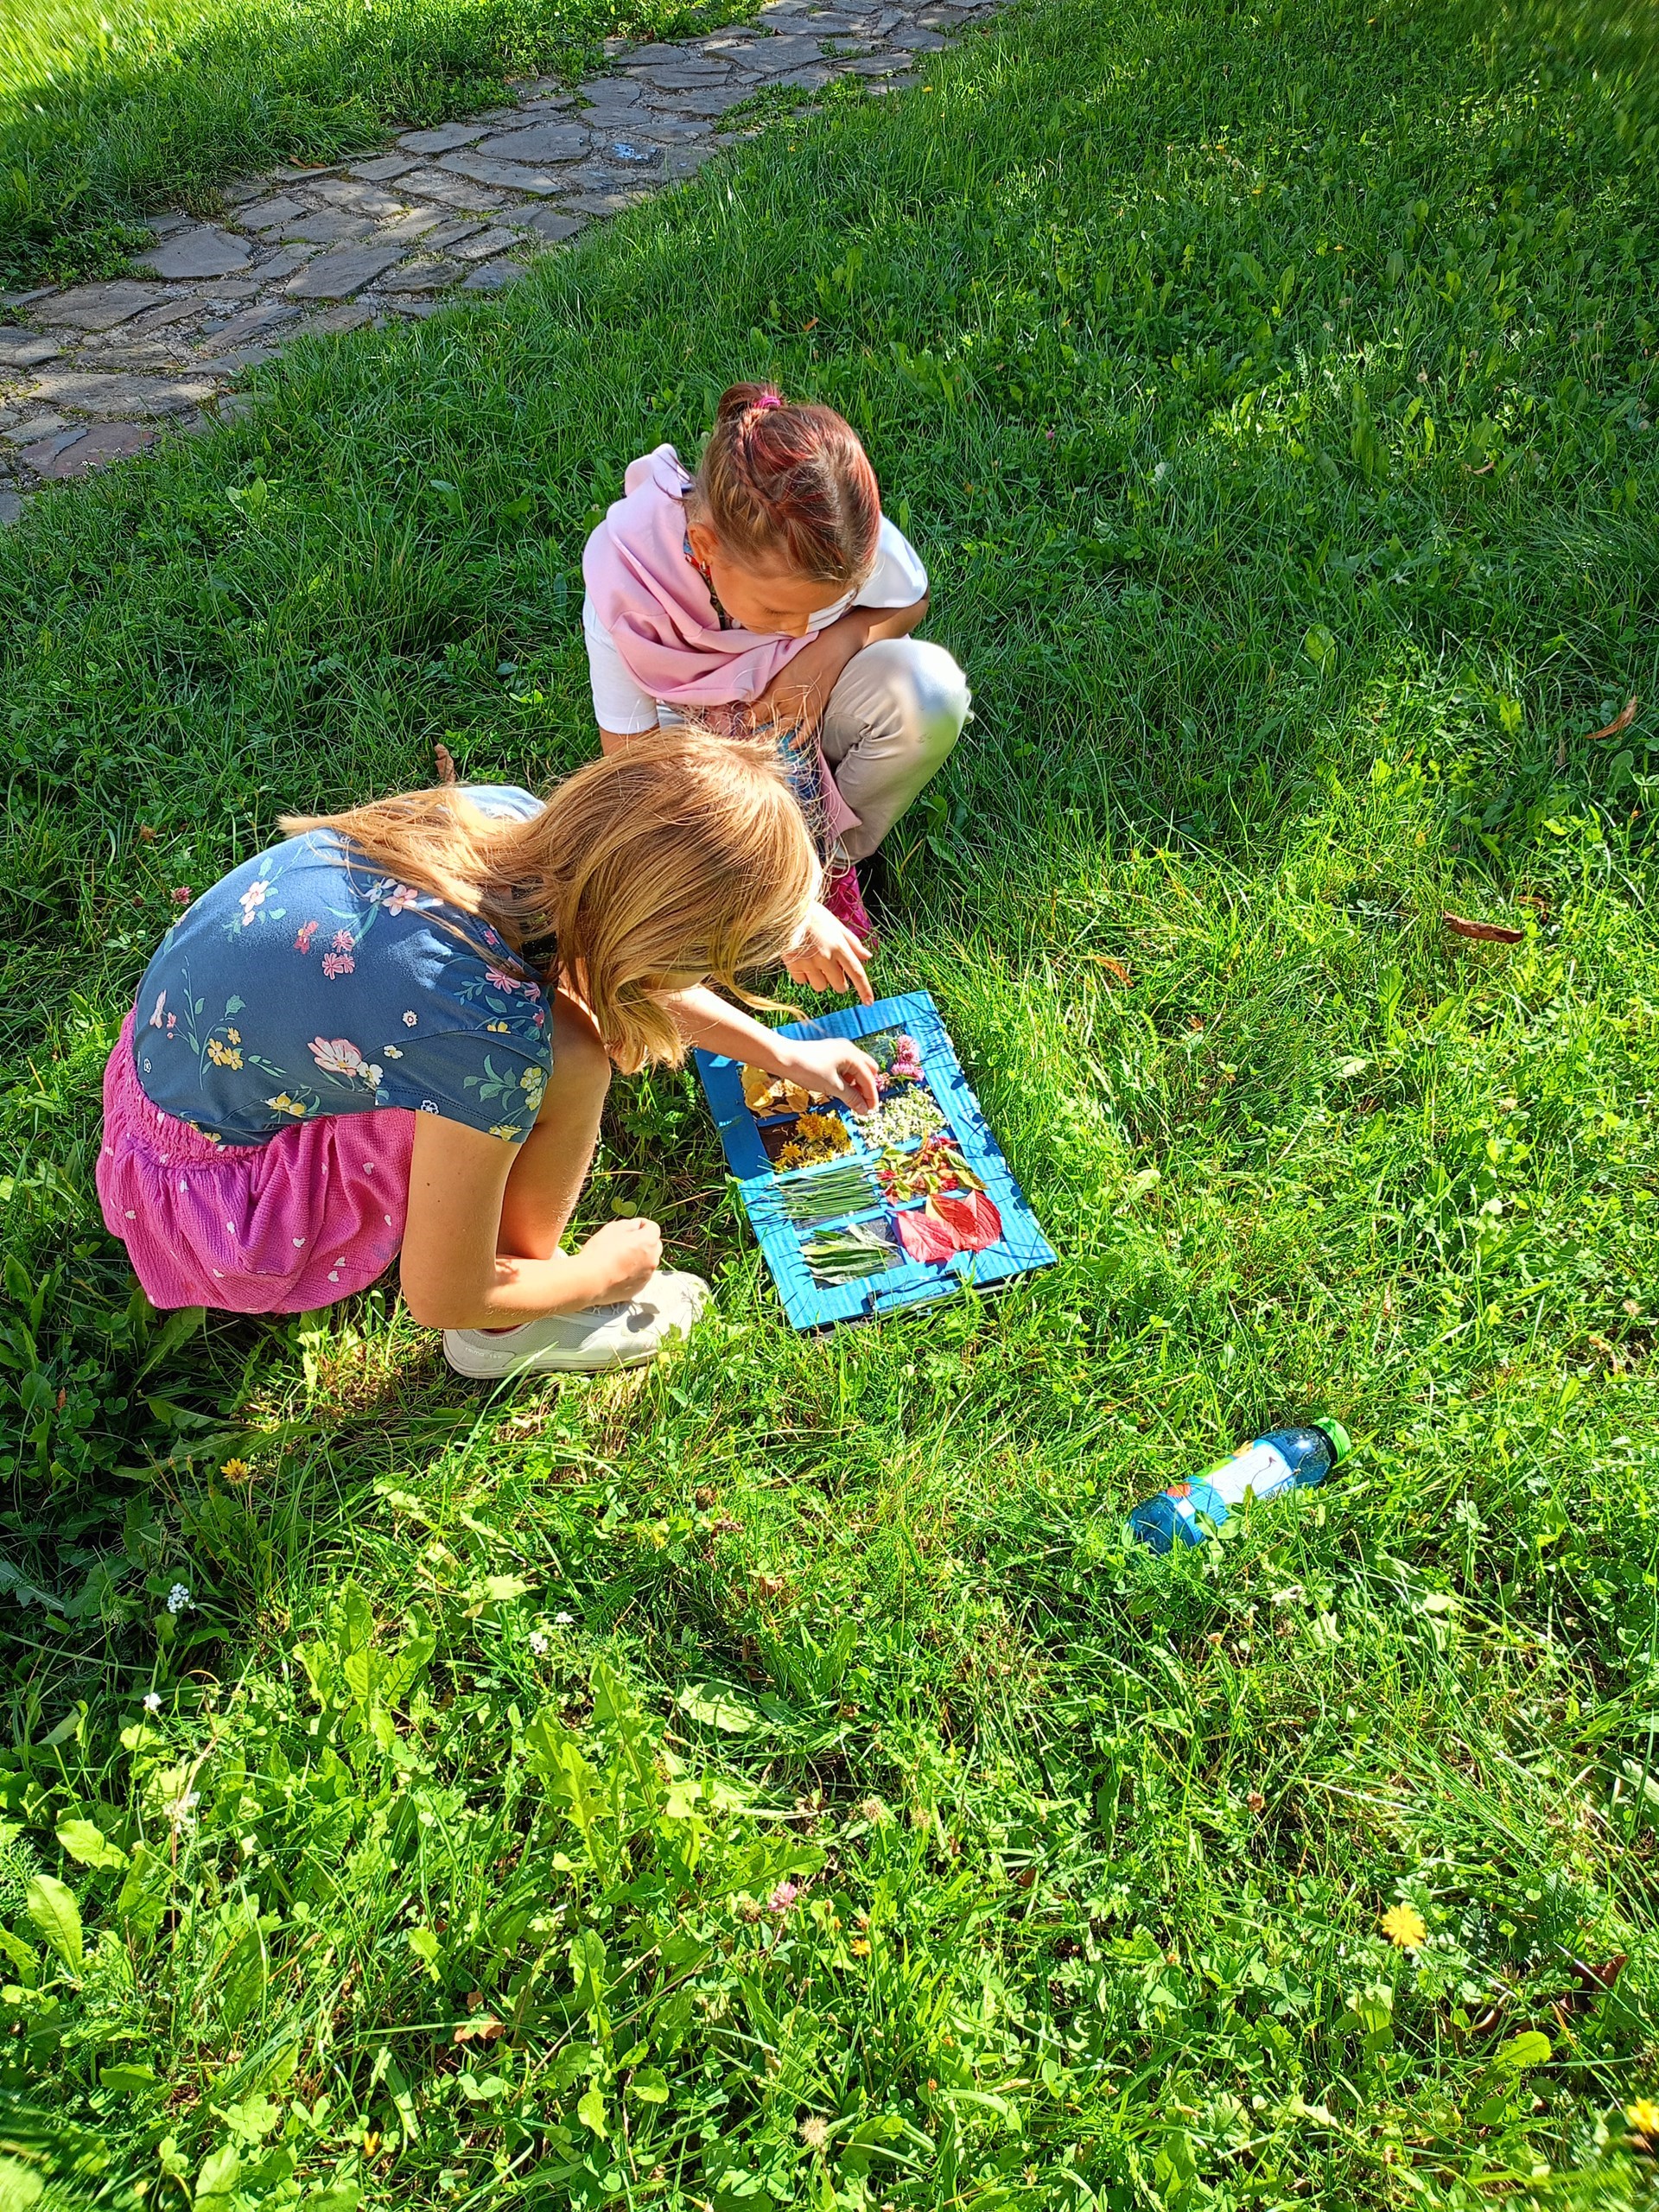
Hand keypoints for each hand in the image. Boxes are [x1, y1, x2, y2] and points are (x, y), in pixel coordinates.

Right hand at [576, 1216, 661, 1301]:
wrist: (591, 1280)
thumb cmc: (601, 1251)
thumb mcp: (613, 1228)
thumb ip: (630, 1224)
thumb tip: (636, 1227)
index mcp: (649, 1241)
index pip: (653, 1228)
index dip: (641, 1225)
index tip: (630, 1228)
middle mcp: (653, 1259)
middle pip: (654, 1246)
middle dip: (644, 1242)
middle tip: (626, 1243)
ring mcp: (647, 1276)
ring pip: (647, 1263)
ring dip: (639, 1259)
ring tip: (619, 1260)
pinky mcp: (639, 1289)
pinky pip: (639, 1277)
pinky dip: (633, 1273)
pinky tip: (617, 1273)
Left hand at [749, 612, 874, 742]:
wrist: (830, 651)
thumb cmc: (804, 653)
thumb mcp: (780, 666)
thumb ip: (767, 683)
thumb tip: (753, 695)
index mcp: (776, 690)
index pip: (756, 712)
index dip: (747, 718)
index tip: (741, 722)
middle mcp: (788, 703)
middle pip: (767, 721)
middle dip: (756, 726)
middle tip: (747, 733)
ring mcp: (803, 709)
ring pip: (783, 729)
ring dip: (771, 735)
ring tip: (762, 741)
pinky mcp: (815, 711)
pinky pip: (806, 731)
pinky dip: (798, 740)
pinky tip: (790, 745)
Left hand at [781, 1038, 880, 1114]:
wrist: (783, 1058)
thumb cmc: (808, 1070)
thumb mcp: (832, 1087)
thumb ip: (851, 1097)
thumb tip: (864, 1109)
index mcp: (852, 1055)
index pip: (868, 1078)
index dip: (871, 1096)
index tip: (871, 1111)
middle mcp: (849, 1049)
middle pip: (867, 1070)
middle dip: (866, 1087)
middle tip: (862, 1103)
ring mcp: (839, 1049)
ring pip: (856, 1068)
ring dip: (856, 1083)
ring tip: (849, 1099)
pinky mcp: (830, 1053)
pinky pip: (845, 1066)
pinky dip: (846, 1078)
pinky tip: (839, 1088)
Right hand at [782, 900, 872, 1002]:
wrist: (785, 910)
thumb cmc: (813, 916)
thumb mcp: (836, 925)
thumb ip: (852, 943)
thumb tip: (867, 957)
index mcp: (839, 946)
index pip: (856, 972)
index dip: (864, 989)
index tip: (868, 1002)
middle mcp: (826, 956)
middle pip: (839, 985)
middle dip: (838, 981)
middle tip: (831, 969)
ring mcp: (809, 962)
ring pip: (821, 986)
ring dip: (820, 980)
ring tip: (813, 963)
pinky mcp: (794, 965)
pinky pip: (802, 982)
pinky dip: (803, 976)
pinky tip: (801, 961)